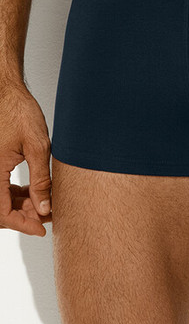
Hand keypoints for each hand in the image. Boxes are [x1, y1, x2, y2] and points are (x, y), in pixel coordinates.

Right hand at [0, 82, 51, 235]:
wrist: (9, 94)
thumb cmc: (20, 113)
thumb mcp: (38, 147)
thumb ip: (40, 180)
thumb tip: (44, 207)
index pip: (2, 212)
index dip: (21, 224)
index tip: (40, 229)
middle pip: (1, 209)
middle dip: (24, 216)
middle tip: (49, 215)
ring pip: (2, 200)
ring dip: (22, 206)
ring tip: (46, 204)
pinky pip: (2, 187)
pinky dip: (18, 195)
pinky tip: (35, 193)